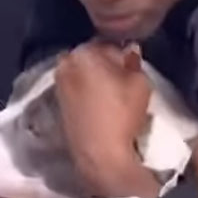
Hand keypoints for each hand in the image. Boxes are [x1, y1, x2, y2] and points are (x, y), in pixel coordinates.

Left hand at [55, 39, 158, 197]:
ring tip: (113, 93)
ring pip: (82, 73)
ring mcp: (58, 84)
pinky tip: (100, 103)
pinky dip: (87, 91)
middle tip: (124, 78)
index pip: (109, 43)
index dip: (123, 55)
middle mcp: (64, 64)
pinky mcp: (58, 104)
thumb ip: (134, 62)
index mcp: (82, 53)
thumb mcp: (140, 82)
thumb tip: (130, 51)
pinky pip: (76, 88)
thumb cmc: (122, 114)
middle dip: (106, 64)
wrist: (99, 154)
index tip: (132, 67)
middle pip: (91, 57)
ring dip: (96, 78)